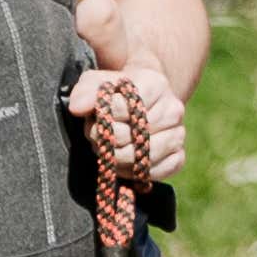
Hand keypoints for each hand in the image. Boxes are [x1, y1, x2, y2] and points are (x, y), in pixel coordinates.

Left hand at [67, 66, 185, 180]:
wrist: (137, 103)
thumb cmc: (113, 93)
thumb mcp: (95, 83)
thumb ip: (85, 92)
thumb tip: (78, 108)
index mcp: (155, 84)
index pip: (124, 107)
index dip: (105, 116)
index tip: (99, 115)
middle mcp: (173, 109)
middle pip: (131, 136)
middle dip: (108, 139)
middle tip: (103, 133)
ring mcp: (178, 134)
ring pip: (142, 157)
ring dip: (118, 158)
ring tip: (111, 147)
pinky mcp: (178, 157)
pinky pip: (154, 172)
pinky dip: (132, 173)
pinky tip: (124, 163)